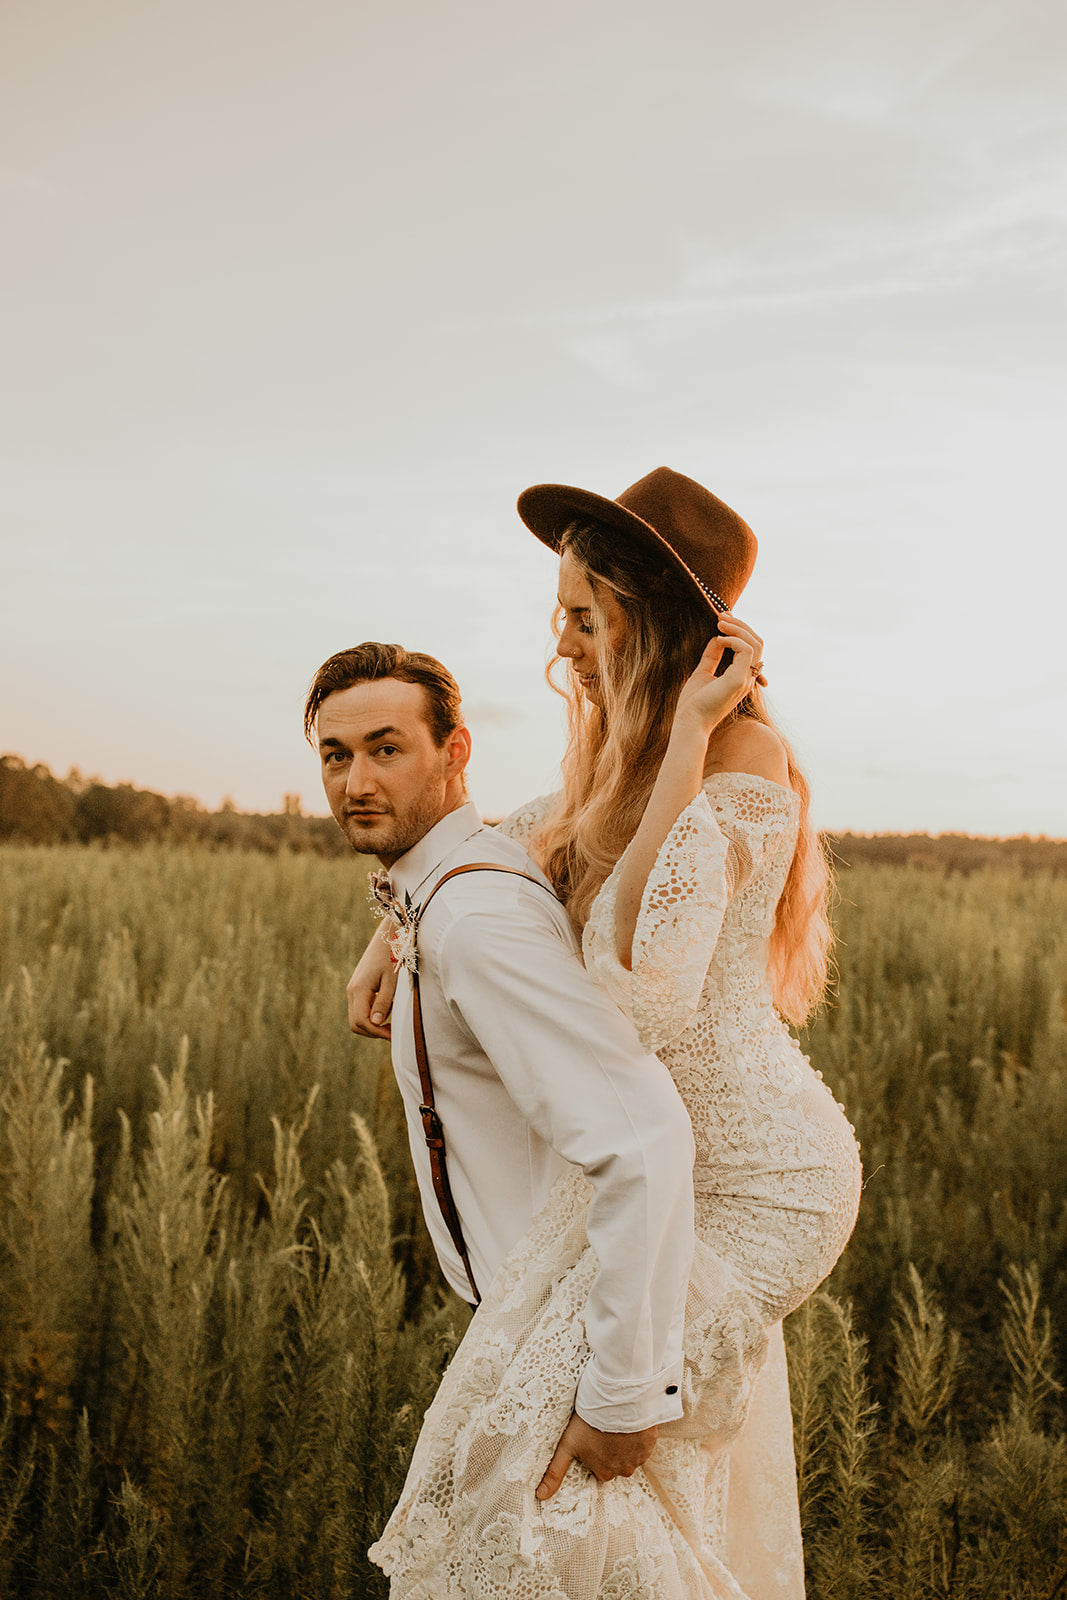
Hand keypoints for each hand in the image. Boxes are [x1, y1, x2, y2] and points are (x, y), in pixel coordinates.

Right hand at [346, 922, 397, 1038]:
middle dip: (373, 1032)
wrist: (386, 937)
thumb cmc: (392, 956)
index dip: (376, 1032)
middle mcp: (352, 991)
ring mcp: (353, 989)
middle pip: (355, 1023)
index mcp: (359, 990)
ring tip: (393, 1020)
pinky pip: (361, 1008)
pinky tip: (388, 1008)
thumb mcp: (391, 980)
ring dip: (373, 1024)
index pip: (360, 1021)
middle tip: (392, 1032)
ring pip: (357, 1017)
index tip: (392, 1035)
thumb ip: (384, 1001)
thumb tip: (377, 1023)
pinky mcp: (358, 987)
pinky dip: (372, 1014)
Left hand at [535, 1413, 658, 1499]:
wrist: (615, 1400)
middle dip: (612, 1450)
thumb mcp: (567, 1445)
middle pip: (616, 1463)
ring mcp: (639, 1457)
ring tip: (616, 1424)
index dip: (597, 1453)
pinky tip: (629, 1423)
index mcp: (604, 1473)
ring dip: (625, 1443)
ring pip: (631, 1454)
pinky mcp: (650, 1443)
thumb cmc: (588, 1422)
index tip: (594, 1438)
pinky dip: (638, 1436)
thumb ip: (555, 1472)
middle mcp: (623, 1470)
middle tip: (604, 1430)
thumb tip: (540, 1496)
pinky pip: (644, 1443)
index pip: (600, 1468)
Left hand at [672, 613, 765, 737]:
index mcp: (741, 678)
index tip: (722, 619)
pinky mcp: (739, 680)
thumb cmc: (693, 704)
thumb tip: (716, 638)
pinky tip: (718, 639)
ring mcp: (745, 679)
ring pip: (755, 643)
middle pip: (757, 643)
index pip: (751, 649)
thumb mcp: (703, 673)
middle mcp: (748, 678)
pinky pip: (746, 650)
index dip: (739, 631)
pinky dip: (733, 639)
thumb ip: (712, 657)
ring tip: (720, 621)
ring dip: (738, 628)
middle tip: (721, 615)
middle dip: (740, 625)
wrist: (689, 723)